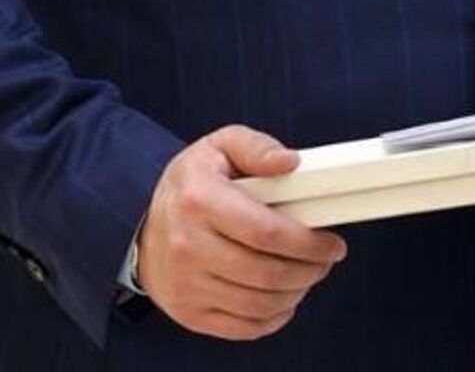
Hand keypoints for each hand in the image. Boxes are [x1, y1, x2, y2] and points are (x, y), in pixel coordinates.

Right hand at [136, 125, 346, 340]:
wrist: (142, 230)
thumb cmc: (191, 187)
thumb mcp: (219, 147)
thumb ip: (257, 148)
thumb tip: (291, 162)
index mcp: (199, 201)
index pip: (266, 232)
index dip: (308, 242)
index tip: (332, 243)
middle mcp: (188, 246)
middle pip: (268, 273)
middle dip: (310, 269)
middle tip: (325, 259)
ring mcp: (187, 285)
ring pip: (260, 303)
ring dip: (297, 292)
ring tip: (306, 274)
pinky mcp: (190, 313)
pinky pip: (244, 327)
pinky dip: (274, 317)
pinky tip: (283, 297)